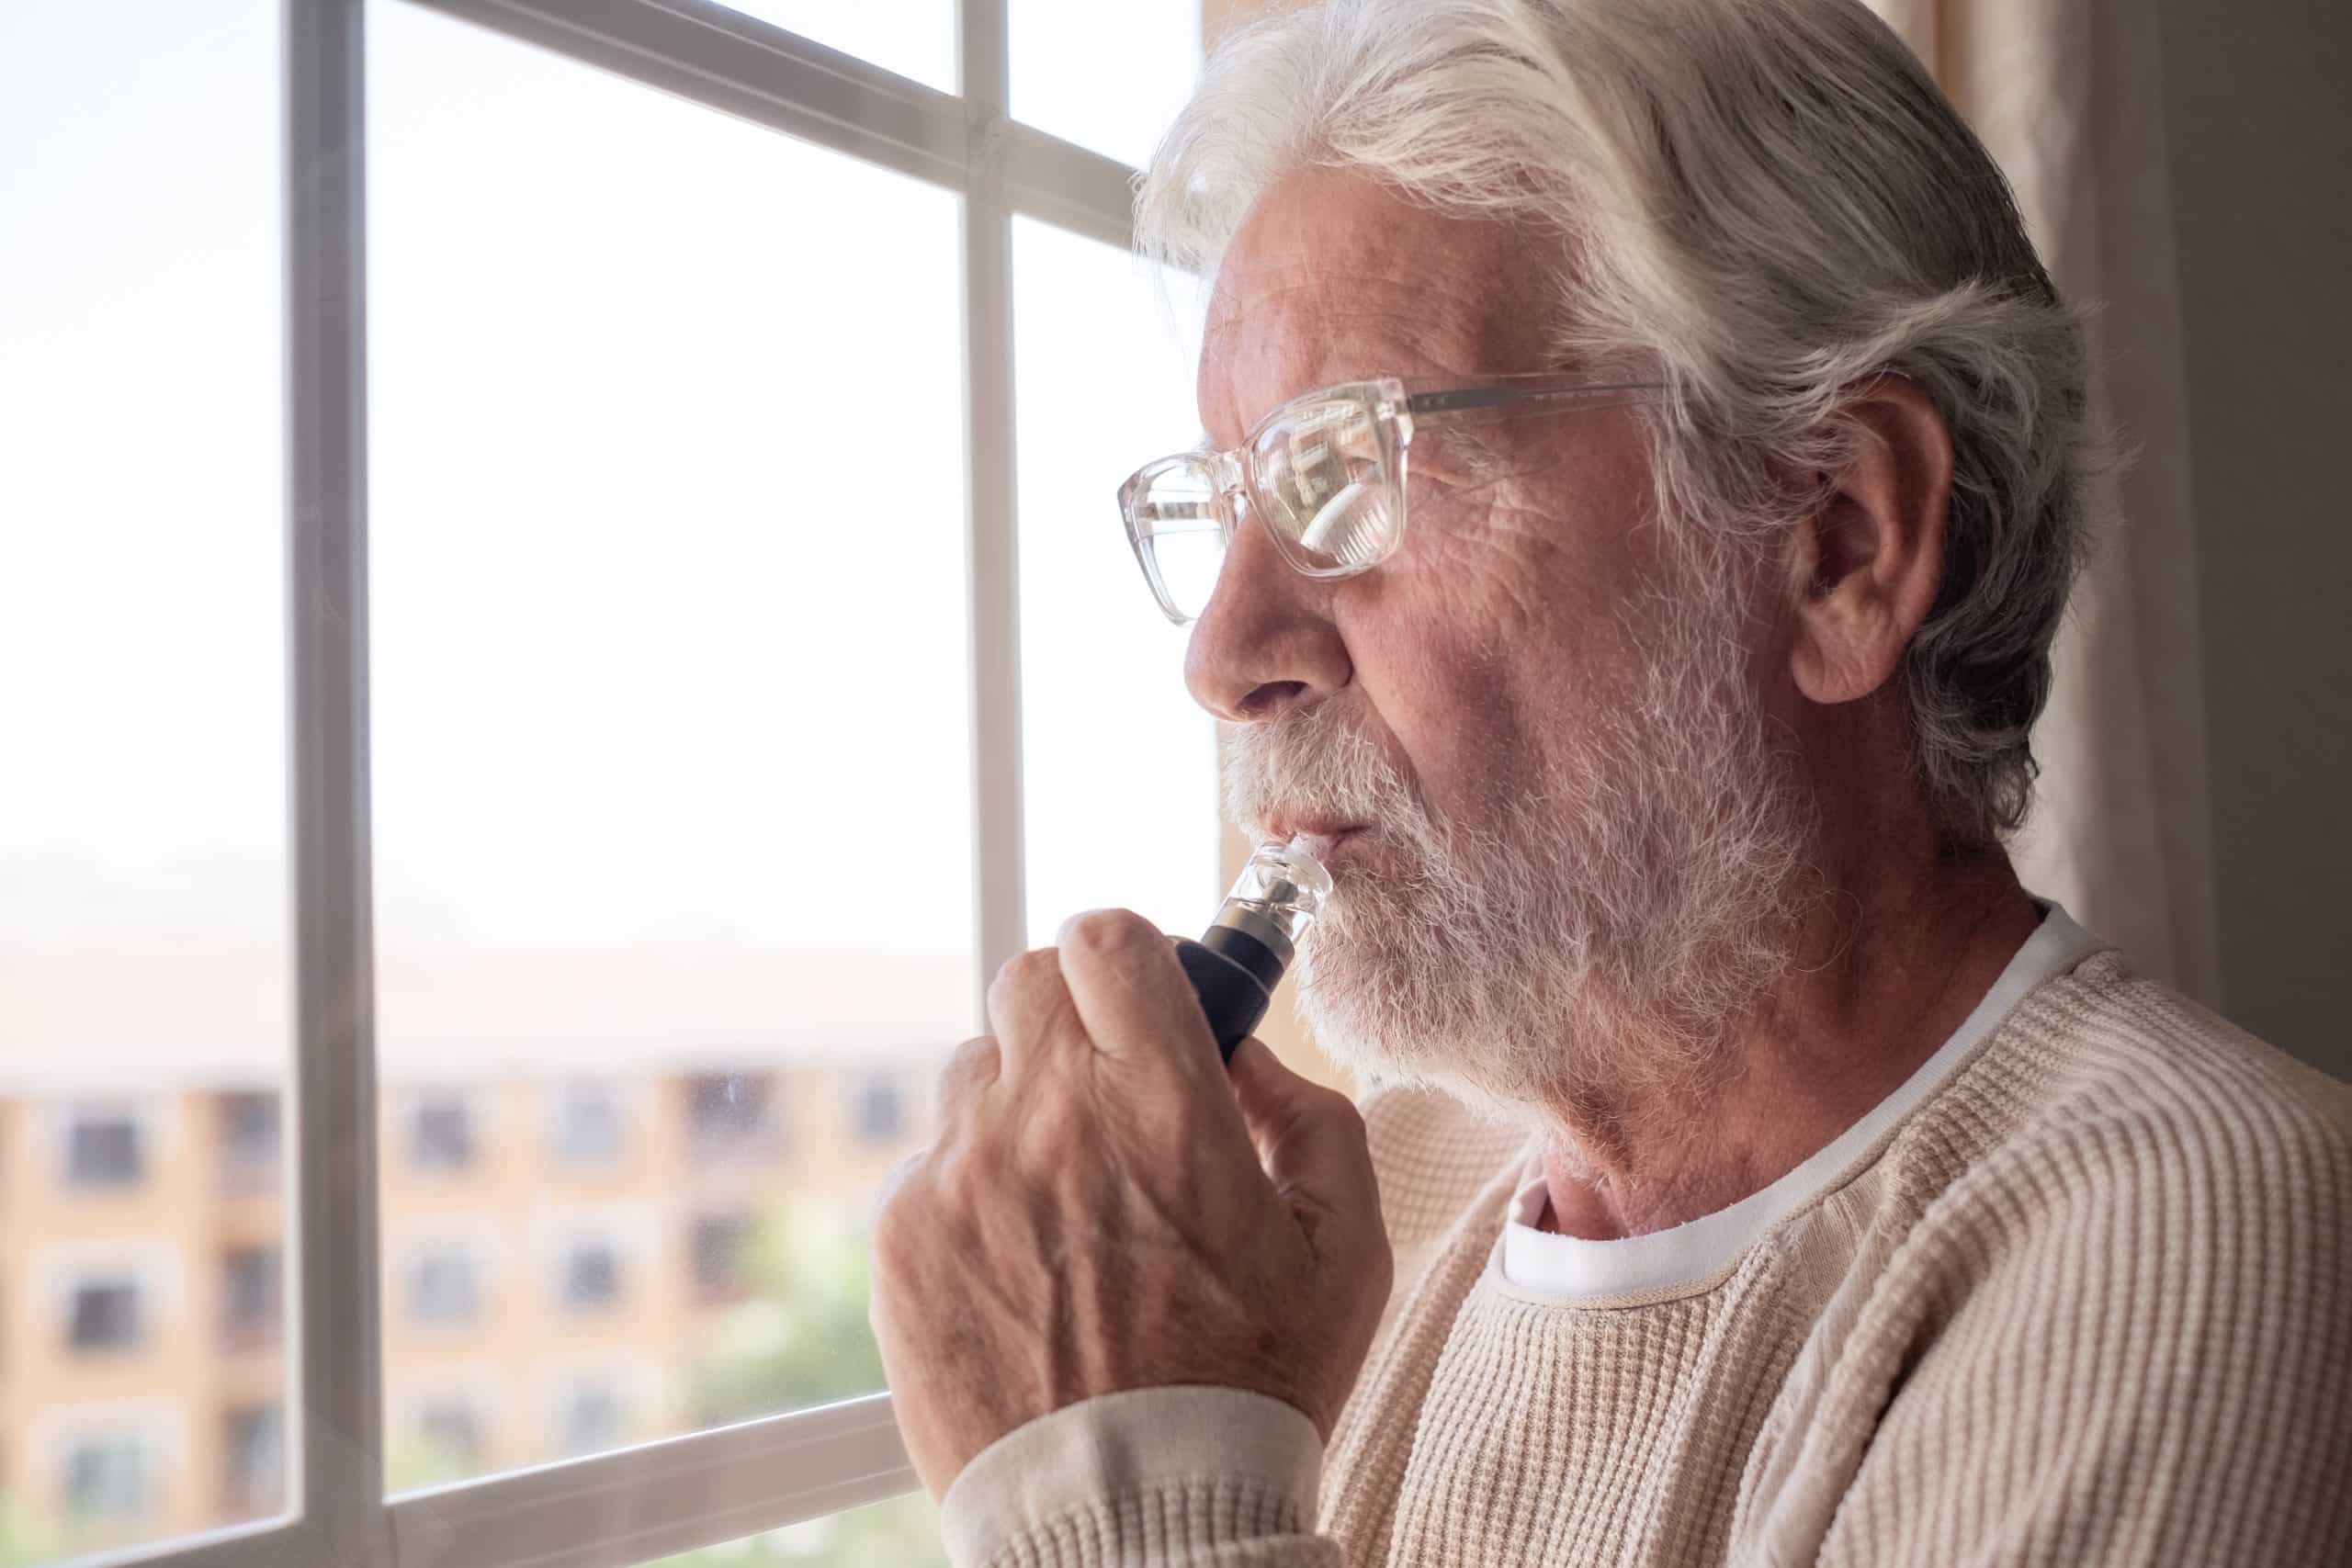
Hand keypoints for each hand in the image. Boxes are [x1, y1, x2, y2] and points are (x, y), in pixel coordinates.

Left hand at [868, 907, 1392, 1498]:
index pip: (1109, 939)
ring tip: (1070, 1205)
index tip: (1147, 1000)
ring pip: (975, 1071)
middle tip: (1111, 1092)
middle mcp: (1050, 1118)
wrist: (1130, 1517)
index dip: (1130, 959)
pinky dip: (972, 1192)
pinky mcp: (901, 1234)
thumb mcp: (1345, 1250)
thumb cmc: (1249, 1389)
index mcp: (1163, 1103)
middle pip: (1027, 979)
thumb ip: (1312, 1119)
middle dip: (1073, 1016)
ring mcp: (962, 1173)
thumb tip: (1247, 1056)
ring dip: (1021, 1108)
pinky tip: (1024, 1266)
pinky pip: (931, 1163)